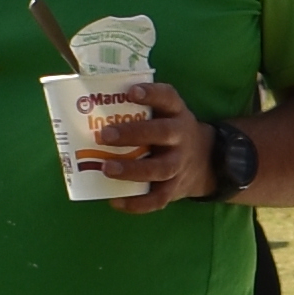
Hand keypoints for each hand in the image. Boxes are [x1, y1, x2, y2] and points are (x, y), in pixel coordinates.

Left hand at [86, 79, 213, 209]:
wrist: (206, 162)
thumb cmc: (169, 133)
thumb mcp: (165, 115)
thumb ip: (138, 111)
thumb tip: (88, 105)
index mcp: (176, 114)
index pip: (168, 98)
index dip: (151, 94)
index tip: (131, 91)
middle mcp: (181, 138)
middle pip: (163, 133)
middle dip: (134, 134)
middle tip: (105, 135)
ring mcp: (179, 165)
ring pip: (160, 169)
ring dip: (133, 169)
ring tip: (106, 168)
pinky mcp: (175, 189)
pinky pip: (157, 199)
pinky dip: (137, 203)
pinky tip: (115, 201)